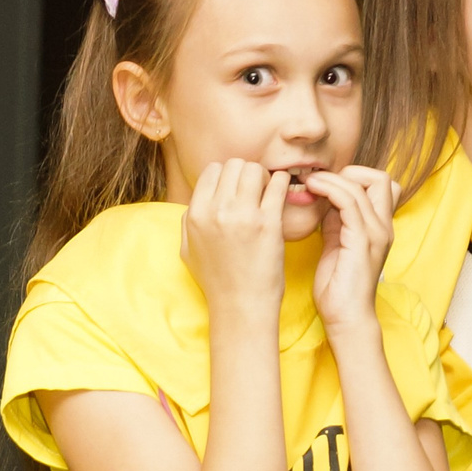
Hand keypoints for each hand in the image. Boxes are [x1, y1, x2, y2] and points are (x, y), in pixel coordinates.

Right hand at [180, 158, 287, 322]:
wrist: (240, 306)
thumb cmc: (216, 280)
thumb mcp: (188, 249)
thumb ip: (189, 220)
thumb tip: (199, 199)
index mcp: (195, 214)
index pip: (212, 170)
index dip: (227, 176)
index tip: (237, 191)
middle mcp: (216, 211)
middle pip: (234, 165)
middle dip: (247, 173)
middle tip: (255, 192)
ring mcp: (243, 216)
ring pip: (255, 169)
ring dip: (264, 177)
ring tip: (268, 195)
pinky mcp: (268, 223)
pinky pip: (279, 184)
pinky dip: (283, 184)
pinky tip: (281, 196)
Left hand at [306, 165, 399, 334]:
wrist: (346, 318)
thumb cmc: (338, 287)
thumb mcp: (335, 244)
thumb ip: (335, 222)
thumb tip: (324, 199)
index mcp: (379, 227)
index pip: (379, 184)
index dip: (353, 177)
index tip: (323, 184)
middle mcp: (383, 227)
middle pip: (380, 178)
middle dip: (348, 172)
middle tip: (320, 182)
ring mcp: (376, 233)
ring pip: (362, 185)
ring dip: (331, 179)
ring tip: (309, 183)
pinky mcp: (363, 241)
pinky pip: (349, 203)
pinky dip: (329, 190)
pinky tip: (312, 191)